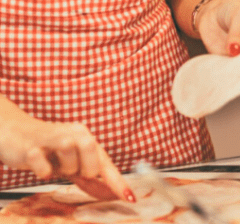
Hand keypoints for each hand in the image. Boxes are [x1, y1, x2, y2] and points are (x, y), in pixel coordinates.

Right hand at [0, 115, 131, 200]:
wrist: (17, 135)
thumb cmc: (49, 151)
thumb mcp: (72, 165)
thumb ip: (90, 179)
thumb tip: (111, 194)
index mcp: (86, 137)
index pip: (105, 163)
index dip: (118, 182)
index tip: (130, 198)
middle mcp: (72, 133)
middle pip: (91, 147)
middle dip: (86, 168)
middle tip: (73, 171)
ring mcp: (51, 137)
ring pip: (68, 149)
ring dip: (65, 167)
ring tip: (56, 166)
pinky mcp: (31, 147)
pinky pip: (42, 162)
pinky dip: (44, 170)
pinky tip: (43, 168)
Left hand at [195, 0, 239, 85]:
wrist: (213, 12)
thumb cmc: (234, 10)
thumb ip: (238, 32)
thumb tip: (235, 51)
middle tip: (238, 59)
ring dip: (237, 74)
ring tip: (228, 58)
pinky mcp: (228, 68)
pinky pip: (229, 78)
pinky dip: (224, 74)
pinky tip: (219, 61)